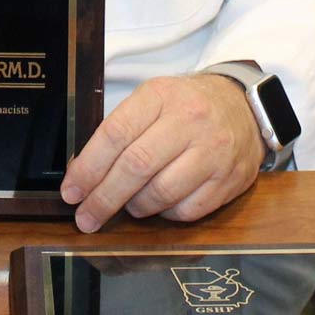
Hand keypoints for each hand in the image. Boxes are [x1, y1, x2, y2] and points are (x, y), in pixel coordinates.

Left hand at [60, 73, 263, 229]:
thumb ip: (121, 129)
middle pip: (136, 166)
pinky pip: (188, 210)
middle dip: (104, 198)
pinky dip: (166, 214)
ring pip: (161, 193)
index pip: (115, 133)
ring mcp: (213, 152)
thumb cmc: (186, 106)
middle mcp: (189, 121)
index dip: (89, 167)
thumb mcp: (152, 99)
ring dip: (135, 207)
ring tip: (127, 205)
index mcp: (160, 96)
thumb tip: (82, 172)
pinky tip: (159, 205)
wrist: (243, 107)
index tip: (71, 191)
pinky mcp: (230, 180)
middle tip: (85, 217)